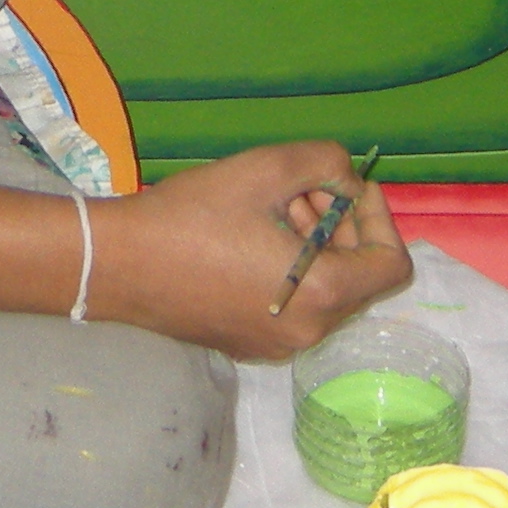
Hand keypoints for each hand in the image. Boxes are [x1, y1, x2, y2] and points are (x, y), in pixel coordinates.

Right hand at [96, 140, 411, 361]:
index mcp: (322, 296)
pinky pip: (291, 305)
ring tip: (268, 207)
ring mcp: (275, 345)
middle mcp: (307, 332)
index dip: (378, 217)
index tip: (345, 187)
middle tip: (298, 189)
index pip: (390, 263)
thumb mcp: (267, 169)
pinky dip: (287, 269)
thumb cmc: (194, 217)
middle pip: (356, 276)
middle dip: (337, 224)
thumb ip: (326, 162)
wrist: (117, 264)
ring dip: (311, 243)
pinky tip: (247, 237)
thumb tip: (347, 179)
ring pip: (322, 289)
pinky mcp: (247, 344)